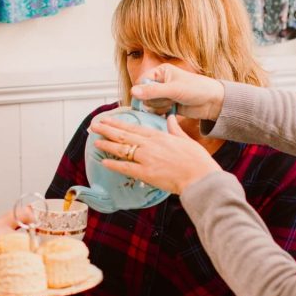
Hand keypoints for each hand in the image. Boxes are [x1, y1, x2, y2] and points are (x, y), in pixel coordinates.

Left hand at [93, 114, 220, 194]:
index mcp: (159, 136)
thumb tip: (170, 118)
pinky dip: (113, 164)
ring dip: (107, 144)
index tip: (107, 119)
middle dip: (107, 129)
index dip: (118, 123)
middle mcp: (150, 145)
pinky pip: (125, 167)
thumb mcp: (186, 139)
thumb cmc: (197, 160)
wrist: (200, 177)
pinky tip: (104, 161)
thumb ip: (175, 128)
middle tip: (94, 125)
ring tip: (96, 140)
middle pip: (124, 135)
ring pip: (122, 149)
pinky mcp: (146, 173)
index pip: (134, 127)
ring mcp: (147, 158)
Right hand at [132, 64, 225, 120]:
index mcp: (161, 71)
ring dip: (160, 107)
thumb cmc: (197, 89)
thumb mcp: (174, 89)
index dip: (142, 92)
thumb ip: (153, 91)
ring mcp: (163, 94)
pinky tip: (171, 111)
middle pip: (144, 94)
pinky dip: (162, 113)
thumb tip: (132, 92)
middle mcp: (160, 82)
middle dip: (155, 100)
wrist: (212, 103)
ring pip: (150, 104)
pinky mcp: (167, 105)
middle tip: (168, 100)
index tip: (146, 100)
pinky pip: (156, 111)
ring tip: (173, 104)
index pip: (141, 81)